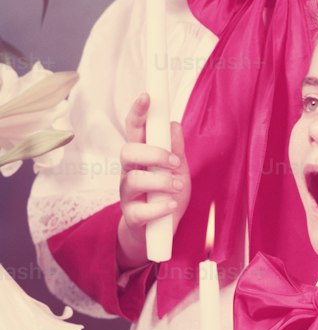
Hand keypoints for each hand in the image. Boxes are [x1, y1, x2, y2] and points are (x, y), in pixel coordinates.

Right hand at [117, 94, 189, 269]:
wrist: (158, 233)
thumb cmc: (167, 195)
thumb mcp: (178, 170)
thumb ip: (176, 149)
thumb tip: (173, 124)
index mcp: (141, 158)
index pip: (134, 130)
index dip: (137, 112)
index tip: (146, 96)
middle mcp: (130, 173)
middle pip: (127, 151)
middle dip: (153, 153)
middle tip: (174, 162)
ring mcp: (128, 195)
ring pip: (133, 179)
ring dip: (161, 181)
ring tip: (177, 187)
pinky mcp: (132, 217)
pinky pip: (141, 210)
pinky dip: (160, 207)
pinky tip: (171, 206)